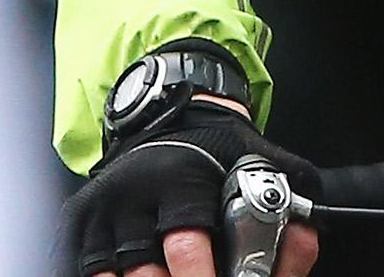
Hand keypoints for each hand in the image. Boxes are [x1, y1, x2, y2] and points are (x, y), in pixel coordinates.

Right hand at [65, 100, 320, 276]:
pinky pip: (86, 269)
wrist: (167, 121)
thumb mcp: (263, 160)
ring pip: (112, 274)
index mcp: (180, 176)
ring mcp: (103, 209)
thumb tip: (304, 240)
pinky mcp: (79, 223)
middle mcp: (134, 191)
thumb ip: (292, 201)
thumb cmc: (218, 153)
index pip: (186, 241)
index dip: (200, 276)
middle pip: (144, 269)